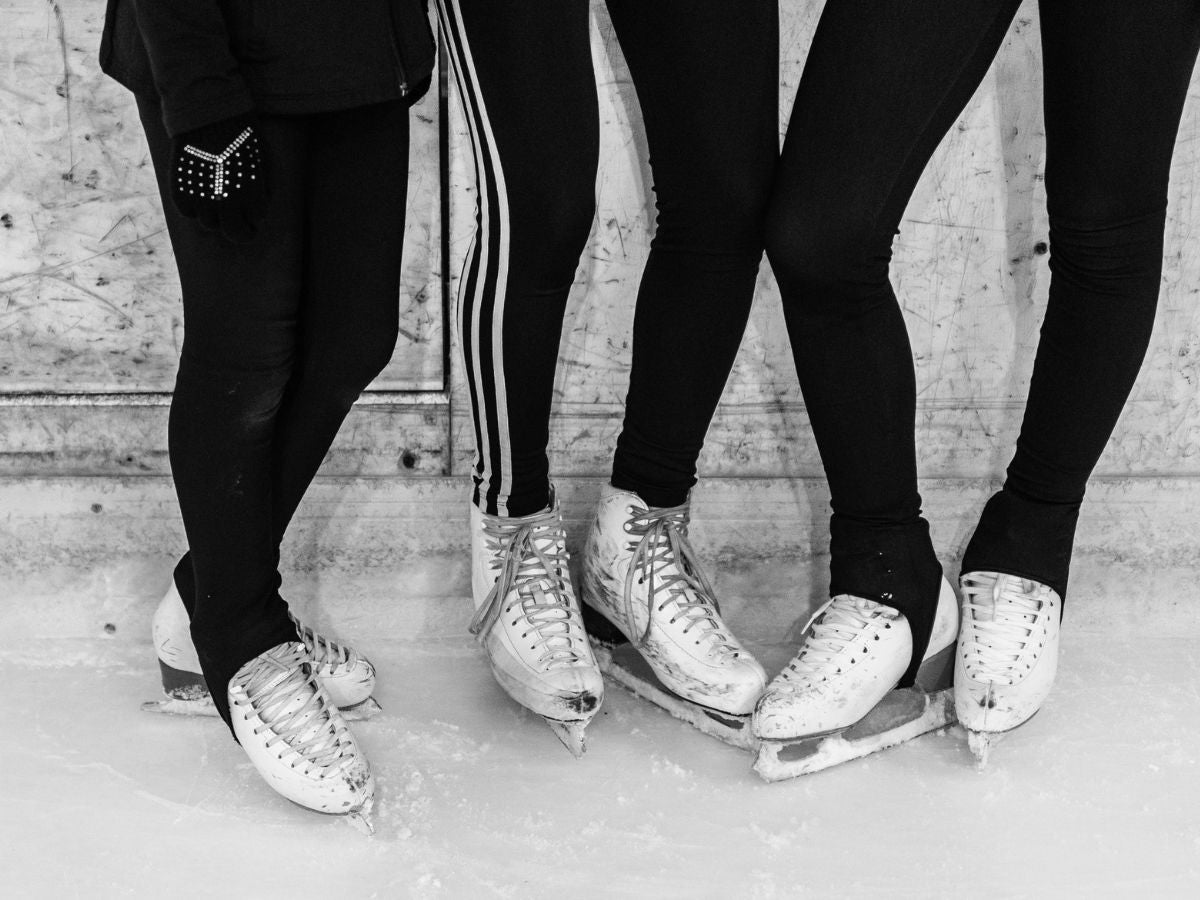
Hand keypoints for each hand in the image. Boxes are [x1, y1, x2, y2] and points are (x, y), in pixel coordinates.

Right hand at [170, 115, 267, 242]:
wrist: (206, 112)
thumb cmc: (240, 132)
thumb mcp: (261, 159)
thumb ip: (260, 187)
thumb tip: (258, 209)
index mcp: (251, 193)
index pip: (257, 217)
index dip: (256, 213)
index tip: (254, 209)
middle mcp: (227, 201)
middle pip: (236, 234)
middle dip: (242, 232)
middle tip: (243, 229)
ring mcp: (202, 198)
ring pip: (211, 225)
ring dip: (217, 217)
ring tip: (218, 203)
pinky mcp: (180, 192)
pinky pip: (188, 213)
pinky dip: (194, 208)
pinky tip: (200, 196)